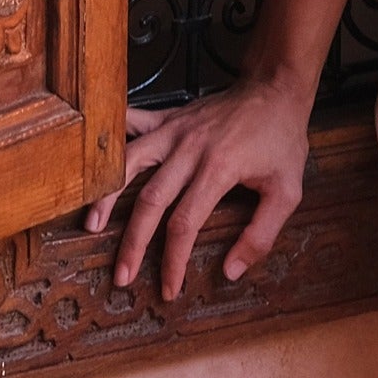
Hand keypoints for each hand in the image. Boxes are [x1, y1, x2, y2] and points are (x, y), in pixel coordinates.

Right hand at [85, 72, 313, 299]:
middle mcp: (189, 150)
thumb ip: (260, 234)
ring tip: (92, 225)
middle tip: (122, 276)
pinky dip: (110, 137)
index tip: (169, 288)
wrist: (276, 89)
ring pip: (129, 164)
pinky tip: (91, 157)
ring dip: (108, 195)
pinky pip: (132, 123)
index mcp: (217, 169)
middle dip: (133, 244)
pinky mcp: (168, 117)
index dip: (173, 261)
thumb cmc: (281, 140)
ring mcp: (174, 130)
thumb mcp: (286, 191)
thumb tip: (231, 270)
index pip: (184, 225)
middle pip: (150, 202)